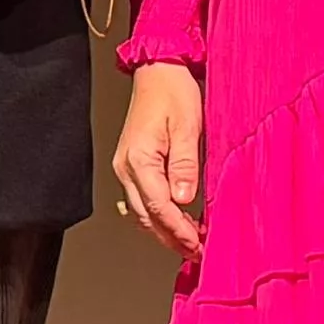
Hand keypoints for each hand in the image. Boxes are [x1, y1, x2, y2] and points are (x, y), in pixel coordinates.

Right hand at [113, 60, 203, 260]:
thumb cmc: (173, 92)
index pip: (159, 207)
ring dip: (164, 230)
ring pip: (142, 212)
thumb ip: (185, 165)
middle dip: (171, 238)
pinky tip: (176, 221)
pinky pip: (142, 200)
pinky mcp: (132, 165)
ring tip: (191, 242)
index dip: (179, 230)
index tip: (198, 245)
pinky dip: (158, 216)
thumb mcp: (188, 126)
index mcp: (139, 159)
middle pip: (146, 216)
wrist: (158, 71)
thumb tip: (184, 199)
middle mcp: (126, 167)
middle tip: (197, 252)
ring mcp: (126, 167)